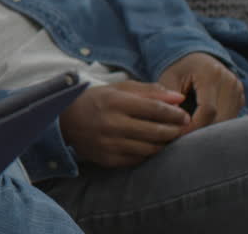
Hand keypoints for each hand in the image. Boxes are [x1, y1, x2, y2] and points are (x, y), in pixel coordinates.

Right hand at [59, 81, 188, 166]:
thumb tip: (179, 98)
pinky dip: (148, 153)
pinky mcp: (107, 159)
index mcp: (114, 102)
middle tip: (182, 128)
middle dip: (175, 130)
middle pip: (156, 131)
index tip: (184, 115)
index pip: (155, 109)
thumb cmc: (96, 100)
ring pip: (150, 148)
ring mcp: (109, 143)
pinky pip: (138, 159)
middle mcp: (111, 123)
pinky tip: (151, 145)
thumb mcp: (118, 89)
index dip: (175, 113)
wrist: (63, 120)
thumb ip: (150, 91)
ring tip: (169, 137)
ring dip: (164, 143)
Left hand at [158, 52, 243, 132]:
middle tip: (185, 140)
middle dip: (203, 131)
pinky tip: (203, 127)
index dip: (195, 126)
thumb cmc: (178, 68)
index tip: (181, 135)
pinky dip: (219, 125)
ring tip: (193, 135)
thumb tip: (173, 124)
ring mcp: (238, 88)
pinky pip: (232, 116)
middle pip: (222, 117)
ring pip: (229, 120)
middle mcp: (229, 81)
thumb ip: (169, 100)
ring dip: (212, 130)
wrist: (194, 55)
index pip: (208, 110)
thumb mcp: (168, 79)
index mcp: (210, 74)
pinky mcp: (241, 96)